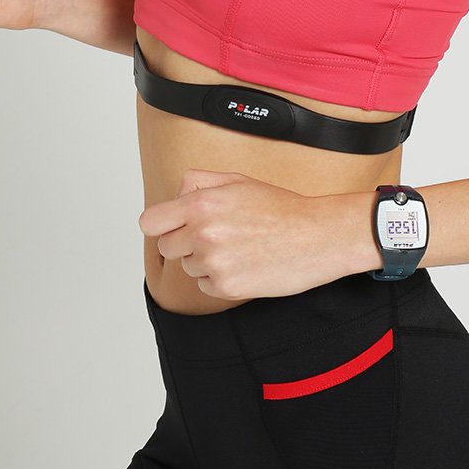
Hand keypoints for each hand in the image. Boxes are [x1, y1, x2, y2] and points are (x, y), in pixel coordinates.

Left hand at [138, 168, 373, 299]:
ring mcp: (214, 263)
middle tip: (216, 236)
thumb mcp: (239, 181)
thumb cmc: (282, 209)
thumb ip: (200, 182)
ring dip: (206, 261)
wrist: (317, 236)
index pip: (150, 222)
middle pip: (167, 248)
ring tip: (239, 248)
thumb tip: (176, 195)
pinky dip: (220, 279)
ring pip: (188, 267)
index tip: (172, 227)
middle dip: (185, 243)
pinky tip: (245, 264)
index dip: (161, 225)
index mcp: (201, 204)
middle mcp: (202, 234)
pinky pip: (205, 286)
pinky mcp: (226, 287)